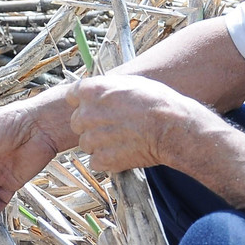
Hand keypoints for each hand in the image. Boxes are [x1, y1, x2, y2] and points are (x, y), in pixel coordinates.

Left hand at [66, 75, 214, 172]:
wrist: (172, 128)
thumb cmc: (157, 101)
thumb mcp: (130, 82)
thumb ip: (108, 88)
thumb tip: (101, 90)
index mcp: (91, 90)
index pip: (72, 96)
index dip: (83, 102)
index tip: (94, 107)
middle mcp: (86, 113)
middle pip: (77, 122)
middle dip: (91, 125)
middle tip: (113, 127)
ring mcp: (92, 138)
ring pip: (86, 143)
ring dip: (99, 144)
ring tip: (122, 141)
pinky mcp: (101, 159)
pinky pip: (96, 162)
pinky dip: (107, 161)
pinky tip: (124, 153)